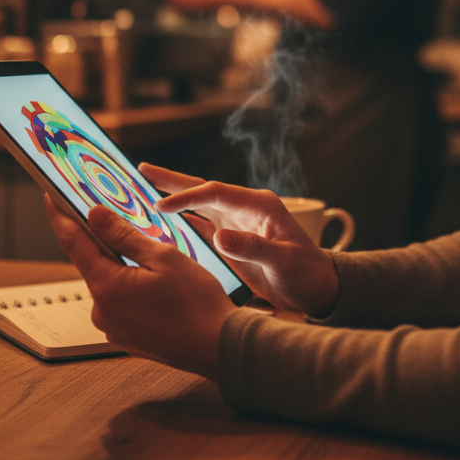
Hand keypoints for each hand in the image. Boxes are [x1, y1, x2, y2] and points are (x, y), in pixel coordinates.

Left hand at [45, 196, 234, 379]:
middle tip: (110, 214)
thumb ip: (124, 235)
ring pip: (108, 282)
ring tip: (145, 250)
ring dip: (119, 263)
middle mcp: (101, 311)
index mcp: (107, 287)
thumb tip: (95, 216)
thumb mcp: (163, 256)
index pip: (74, 243)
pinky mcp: (125, 336)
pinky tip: (153, 280)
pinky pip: (119, 302)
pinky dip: (128, 285)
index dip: (61, 216)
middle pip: (92, 263)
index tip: (51, 197)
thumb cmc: (196, 301)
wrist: (218, 346)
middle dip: (100, 238)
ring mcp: (112, 327)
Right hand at [141, 161, 341, 316]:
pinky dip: (182, 219)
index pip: (216, 193)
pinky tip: (164, 218)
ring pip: (199, 205)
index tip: (160, 205)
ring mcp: (238, 222)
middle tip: (141, 170)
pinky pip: (202, 224)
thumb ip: (253, 248)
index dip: (187, 196)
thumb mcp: (283, 262)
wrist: (318, 289)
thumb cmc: (306, 273)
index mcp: (259, 205)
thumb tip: (220, 236)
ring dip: (174, 196)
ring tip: (144, 187)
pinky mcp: (233, 239)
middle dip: (172, 181)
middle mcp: (246, 208)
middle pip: (203, 190)